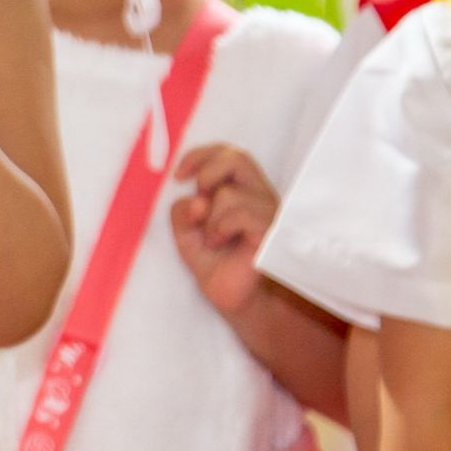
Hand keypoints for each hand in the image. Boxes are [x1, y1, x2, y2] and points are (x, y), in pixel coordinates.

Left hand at [169, 144, 281, 315]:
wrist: (234, 296)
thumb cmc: (215, 261)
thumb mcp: (186, 232)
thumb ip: (182, 211)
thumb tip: (196, 199)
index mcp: (242, 190)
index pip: (229, 154)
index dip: (201, 156)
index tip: (178, 175)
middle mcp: (259, 195)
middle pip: (237, 157)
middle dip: (207, 173)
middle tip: (197, 196)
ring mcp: (269, 212)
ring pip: (230, 193)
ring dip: (209, 217)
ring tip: (212, 238)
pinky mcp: (272, 231)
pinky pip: (240, 214)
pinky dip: (219, 228)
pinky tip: (219, 242)